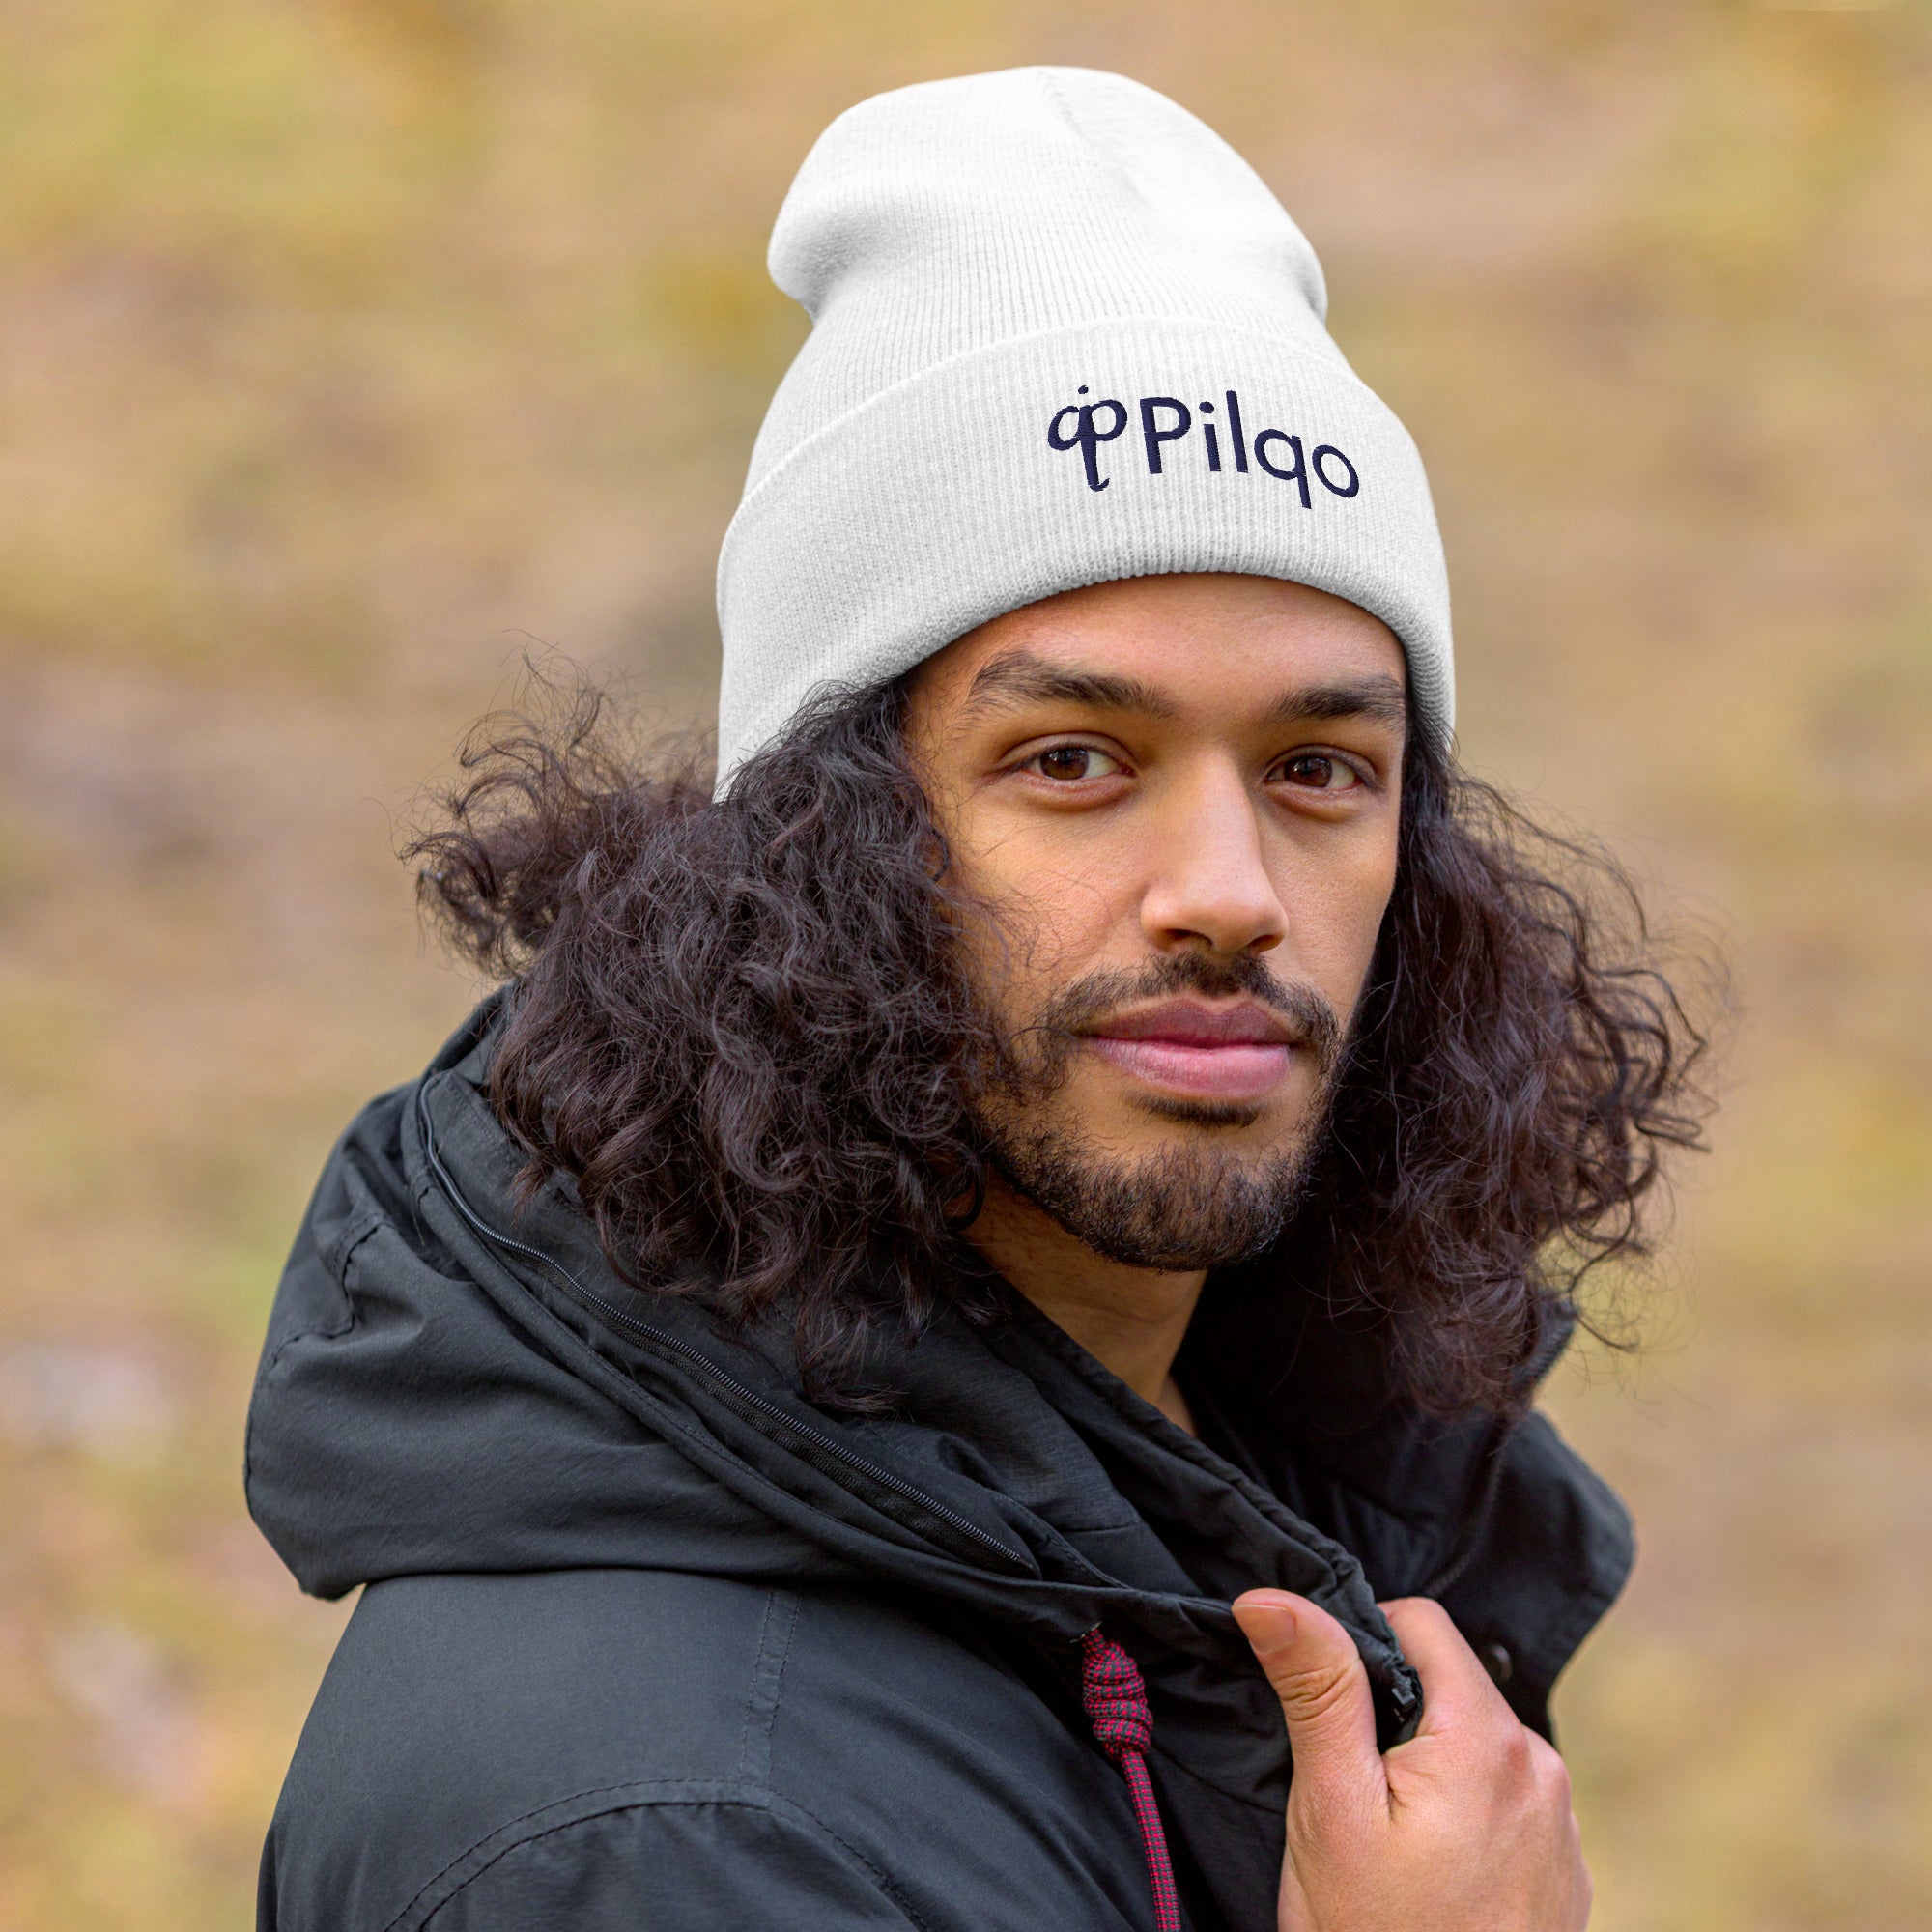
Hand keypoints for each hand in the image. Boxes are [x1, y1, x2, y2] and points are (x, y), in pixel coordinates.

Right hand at [1232, 1591, 1590, 1931]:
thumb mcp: (1330, 1808)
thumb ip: (1317, 1688)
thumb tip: (1272, 1595)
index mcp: (1489, 1739)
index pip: (1421, 1622)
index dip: (1359, 1644)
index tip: (1325, 1710)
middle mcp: (1543, 1770)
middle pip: (1450, 1684)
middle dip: (1392, 1714)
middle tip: (1347, 1791)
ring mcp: (1563, 1826)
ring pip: (1475, 1744)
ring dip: (1428, 1765)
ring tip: (1386, 1843)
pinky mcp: (1564, 1873)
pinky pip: (1505, 1802)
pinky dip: (1462, 1814)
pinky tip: (1428, 1876)